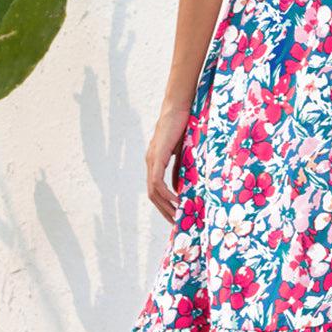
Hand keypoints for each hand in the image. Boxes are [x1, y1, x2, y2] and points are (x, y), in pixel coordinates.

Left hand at [147, 103, 191, 222]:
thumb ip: (178, 170)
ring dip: (165, 206)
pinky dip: (166, 194)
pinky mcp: (156, 157)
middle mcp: (150, 163)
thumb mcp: (181, 153)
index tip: (175, 215)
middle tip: (176, 223)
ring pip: (154, 191)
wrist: (178, 109)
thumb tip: (177, 189)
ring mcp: (151, 160)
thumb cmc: (181, 127)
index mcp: (155, 162)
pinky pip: (157, 182)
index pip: (156, 190)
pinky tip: (176, 201)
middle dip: (164, 210)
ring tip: (177, 216)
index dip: (164, 204)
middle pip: (153, 195)